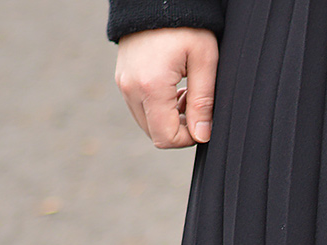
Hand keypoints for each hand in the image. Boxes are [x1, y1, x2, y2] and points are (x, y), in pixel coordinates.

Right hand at [114, 27, 218, 146]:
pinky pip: (140, 108)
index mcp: (151, 86)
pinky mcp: (122, 80)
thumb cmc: (186, 25)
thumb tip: (202, 135)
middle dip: (180, 128)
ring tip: (186, 92)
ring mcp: (123, 84)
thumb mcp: (204, 60)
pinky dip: (159, 107)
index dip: (189, 138)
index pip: (166, 138)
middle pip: (156, 134)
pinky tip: (173, 88)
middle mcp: (131, 89)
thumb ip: (203, 101)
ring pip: (148, 123)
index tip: (203, 121)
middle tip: (197, 104)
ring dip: (170, 118)